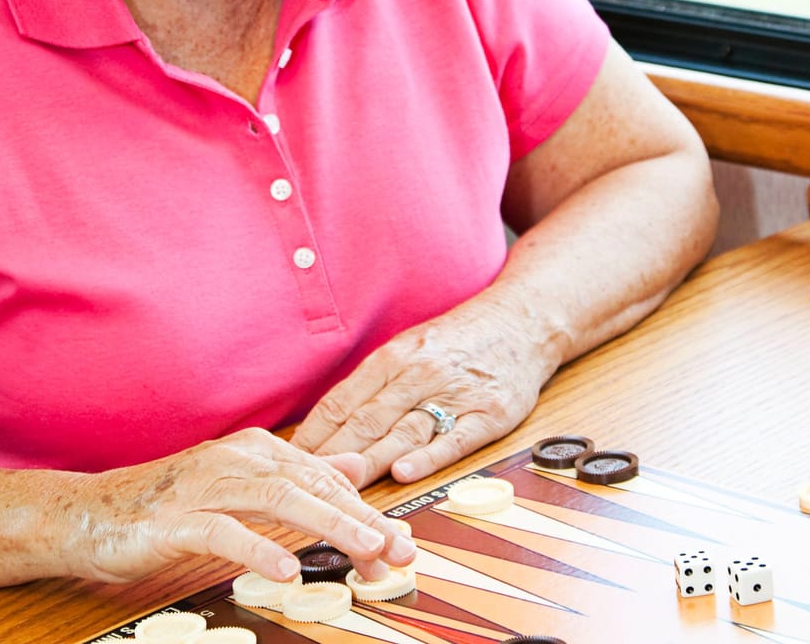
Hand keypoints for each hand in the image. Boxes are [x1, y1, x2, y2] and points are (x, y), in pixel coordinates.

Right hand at [63, 428, 413, 585]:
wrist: (87, 514)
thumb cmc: (166, 505)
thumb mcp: (239, 487)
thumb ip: (295, 478)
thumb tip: (351, 470)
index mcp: (256, 451)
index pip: (325, 480)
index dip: (365, 512)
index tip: (397, 544)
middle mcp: (236, 459)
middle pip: (312, 487)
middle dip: (362, 520)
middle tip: (398, 550)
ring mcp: (204, 486)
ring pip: (279, 500)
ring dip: (328, 526)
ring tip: (365, 551)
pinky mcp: (174, 519)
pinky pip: (223, 531)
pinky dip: (258, 547)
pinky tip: (287, 567)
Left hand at [291, 303, 556, 485]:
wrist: (523, 321)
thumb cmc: (460, 340)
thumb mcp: (409, 347)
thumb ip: (372, 386)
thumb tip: (326, 427)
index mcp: (393, 357)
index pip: (342, 402)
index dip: (312, 437)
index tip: (287, 464)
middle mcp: (419, 373)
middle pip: (366, 421)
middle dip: (332, 457)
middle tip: (303, 486)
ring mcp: (455, 393)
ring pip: (403, 432)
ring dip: (370, 462)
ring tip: (343, 487)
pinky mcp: (489, 412)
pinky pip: (455, 438)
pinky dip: (429, 456)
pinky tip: (406, 472)